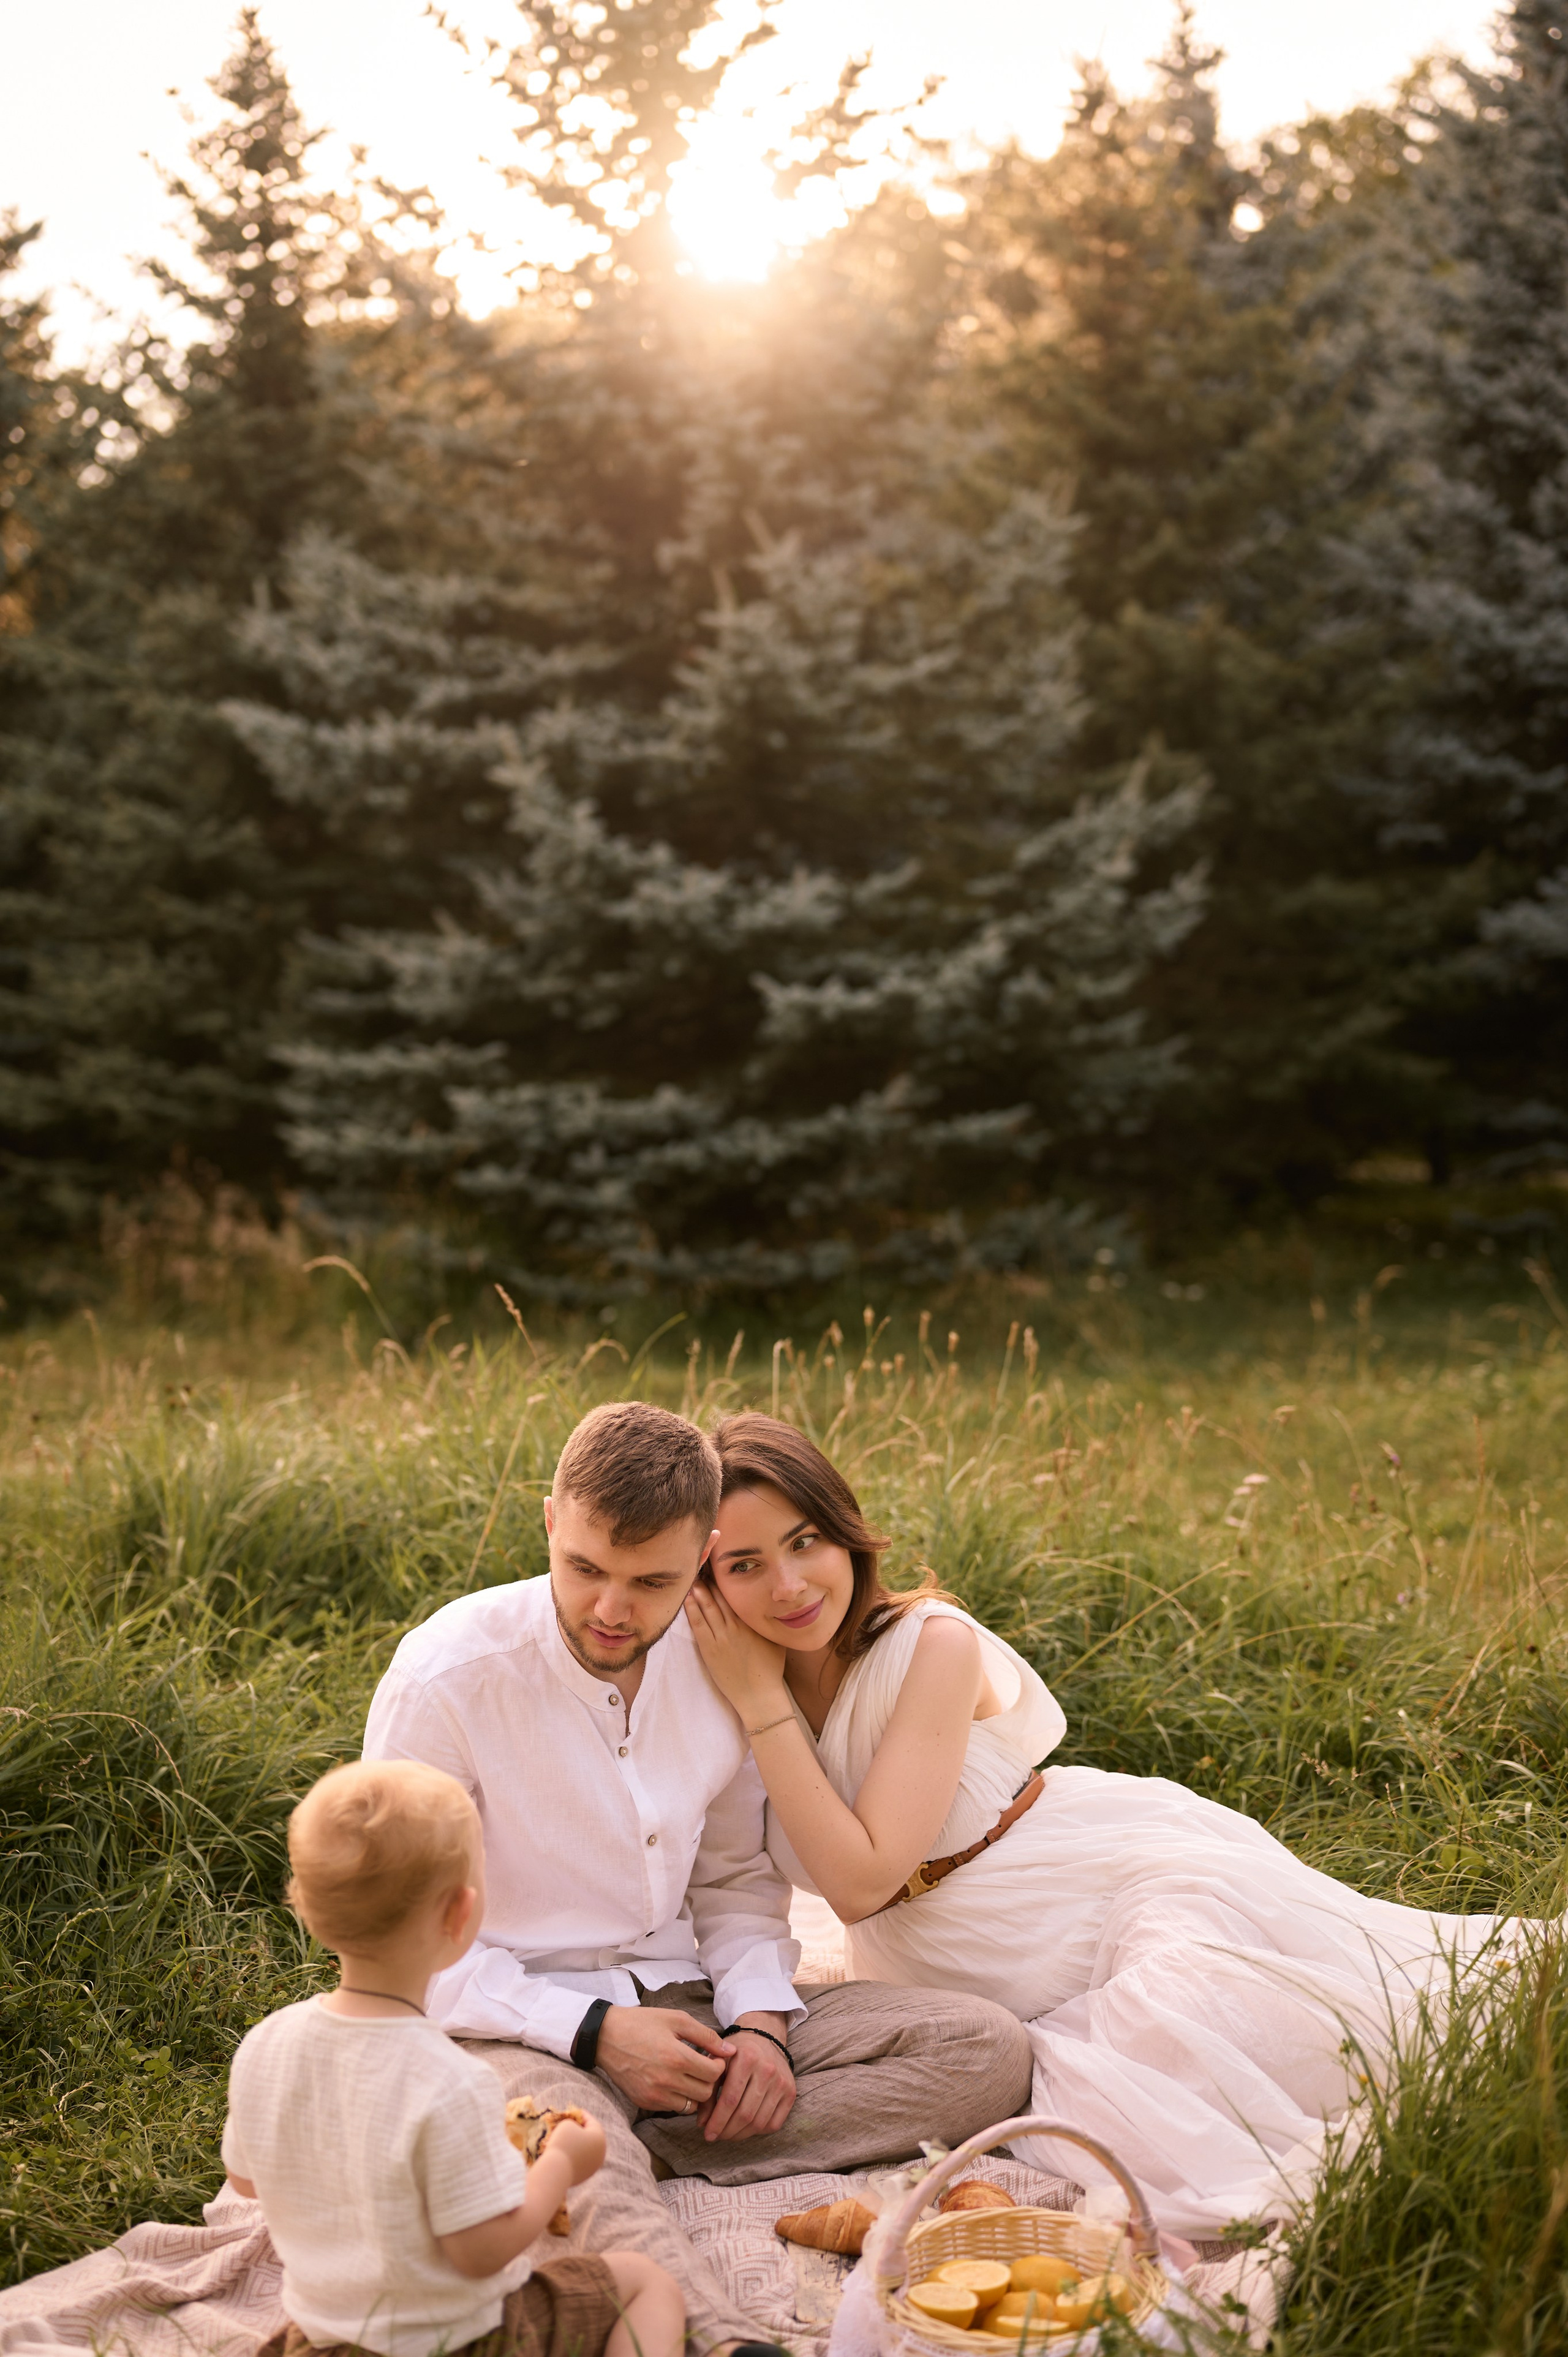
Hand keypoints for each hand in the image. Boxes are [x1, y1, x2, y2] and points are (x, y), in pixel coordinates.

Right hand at [542, 2114, 605, 2185]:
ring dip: (577, 2144)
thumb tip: (574, 2132)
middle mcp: (601, 2153)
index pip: (592, 2122)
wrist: (556, 2171)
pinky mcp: (584, 2176)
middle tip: (571, 2124)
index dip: (582, 2115)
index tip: (575, 2111)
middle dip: (580, 2130)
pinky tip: (564, 2151)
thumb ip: (573, 2124)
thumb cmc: (562, 2142)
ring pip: (585, 2150)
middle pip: (590, 2137)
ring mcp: (594, 2166)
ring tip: (565, 2138)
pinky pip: (579, 2161)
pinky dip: (573, 2155)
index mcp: (600, 2138)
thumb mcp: (567, 2125)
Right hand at [595, 2005, 731, 2111]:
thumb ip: (706, 2035)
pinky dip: (679, 2097)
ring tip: (689, 2075)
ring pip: (691, 2105)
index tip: (713, 2057)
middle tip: (704, 2067)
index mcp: (676, 2057)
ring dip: (696, 2092)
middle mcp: (666, 2081)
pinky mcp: (645, 2103)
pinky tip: (674, 2081)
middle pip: (706, 2093)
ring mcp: (655, 2095)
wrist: (606, 2036)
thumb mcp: (676, 2019)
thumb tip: (730, 2050)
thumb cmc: (643, 2023)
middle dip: (710, 2080)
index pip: (714, 2074)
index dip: (719, 2065)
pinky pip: (673, 2108)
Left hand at [684, 1581, 788, 1721]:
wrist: (758, 1695)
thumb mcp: (776, 1640)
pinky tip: (687, 1599)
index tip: (720, 1570)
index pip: (736, 1596)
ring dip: (699, 1592)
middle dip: (711, 1582)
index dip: (726, 1582)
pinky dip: (692, 1610)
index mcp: (752, 1622)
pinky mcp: (709, 1650)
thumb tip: (774, 1608)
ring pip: (708, 1608)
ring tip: (693, 1579)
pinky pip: (698, 1625)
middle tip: (702, 1568)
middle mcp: (736, 1625)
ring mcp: (721, 1637)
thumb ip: (770, 1623)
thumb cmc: (770, 1670)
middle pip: (720, 1598)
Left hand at [697, 2013, 796, 2142]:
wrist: (764, 2037)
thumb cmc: (736, 2051)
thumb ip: (708, 2091)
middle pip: (745, 2114)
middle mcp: (767, 2070)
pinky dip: (758, 2132)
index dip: (717, 2121)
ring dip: (740, 2135)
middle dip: (727, 2131)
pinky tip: (746, 2128)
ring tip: (728, 2134)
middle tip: (716, 2136)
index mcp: (747, 2058)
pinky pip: (774, 2124)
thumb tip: (702, 2124)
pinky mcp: (791, 2092)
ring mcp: (782, 2082)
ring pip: (759, 2123)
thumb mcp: (718, 2063)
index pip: (730, 2100)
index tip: (707, 2134)